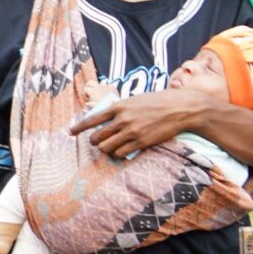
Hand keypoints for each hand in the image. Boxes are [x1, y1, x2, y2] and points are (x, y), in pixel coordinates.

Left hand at [70, 89, 209, 161]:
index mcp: (119, 106)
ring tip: (110, 147)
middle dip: (94, 141)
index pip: (92, 119)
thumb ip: (120, 109)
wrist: (181, 107)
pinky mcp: (141, 142)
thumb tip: (106, 117)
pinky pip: (121, 153)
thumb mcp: (135, 99)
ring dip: (106, 149)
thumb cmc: (158, 101)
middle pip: (96, 137)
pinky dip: (118, 154)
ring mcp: (132, 132)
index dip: (79, 127)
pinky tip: (122, 151)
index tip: (71, 133)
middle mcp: (122, 119)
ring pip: (106, 148)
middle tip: (97, 142)